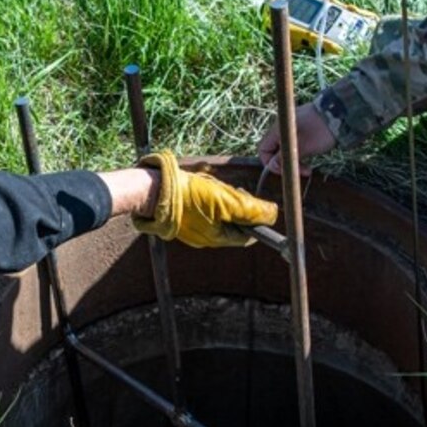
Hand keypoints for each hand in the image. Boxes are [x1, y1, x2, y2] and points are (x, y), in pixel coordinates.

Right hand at [134, 151, 279, 249]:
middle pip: (234, 224)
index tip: (252, 201)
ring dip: (221, 199)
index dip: (255, 218)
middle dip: (236, 206)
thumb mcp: (226, 200)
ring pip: (219, 215)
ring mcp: (193, 229)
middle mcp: (205, 238)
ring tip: (212, 188)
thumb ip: (251, 210)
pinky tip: (199, 188)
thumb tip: (273, 214)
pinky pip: (203, 210)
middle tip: (230, 191)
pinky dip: (207, 198)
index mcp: (217, 238)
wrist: (153, 189)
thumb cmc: (188, 195)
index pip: (248, 235)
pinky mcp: (183, 217)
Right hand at [258, 104, 336, 175]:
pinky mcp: (304, 129)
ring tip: (309, 169)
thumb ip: (283, 158)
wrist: (341, 115)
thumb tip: (271, 166)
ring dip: (295, 161)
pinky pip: (296, 145)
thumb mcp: (302, 148)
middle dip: (286, 164)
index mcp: (278, 130)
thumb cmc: (320, 131)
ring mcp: (293, 127)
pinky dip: (301, 154)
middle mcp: (283, 128)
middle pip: (275, 151)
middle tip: (302, 171)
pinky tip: (311, 158)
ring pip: (287, 150)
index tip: (285, 171)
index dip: (270, 163)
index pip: (263, 150)